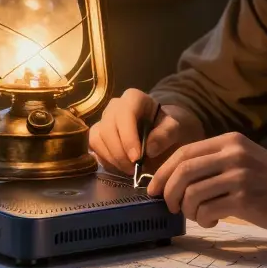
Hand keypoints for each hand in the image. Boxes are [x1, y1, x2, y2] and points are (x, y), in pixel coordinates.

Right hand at [88, 88, 205, 176]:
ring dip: (112, 158)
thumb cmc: (162, 127)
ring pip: (98, 138)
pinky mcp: (96, 132)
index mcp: (134, 97)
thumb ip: (165, 135)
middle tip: (133, 169)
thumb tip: (149, 149)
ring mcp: (103, 118)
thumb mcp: (172, 129)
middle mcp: (114, 105)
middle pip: (108, 128)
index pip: (125, 115)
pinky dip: (105, 159)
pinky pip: (94, 146)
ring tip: (129, 169)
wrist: (154, 131)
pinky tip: (120, 166)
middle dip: (119, 152)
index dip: (128, 138)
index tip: (136, 158)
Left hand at [147, 132, 266, 232]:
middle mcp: (233, 154)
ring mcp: (239, 175)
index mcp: (230, 141)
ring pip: (192, 193)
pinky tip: (213, 221)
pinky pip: (208, 210)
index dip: (163, 172)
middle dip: (168, 192)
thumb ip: (217, 162)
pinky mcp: (245, 199)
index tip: (155, 189)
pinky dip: (203, 219)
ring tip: (200, 216)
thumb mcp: (246, 159)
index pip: (184, 153)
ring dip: (189, 210)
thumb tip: (178, 180)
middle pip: (183, 171)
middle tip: (170, 207)